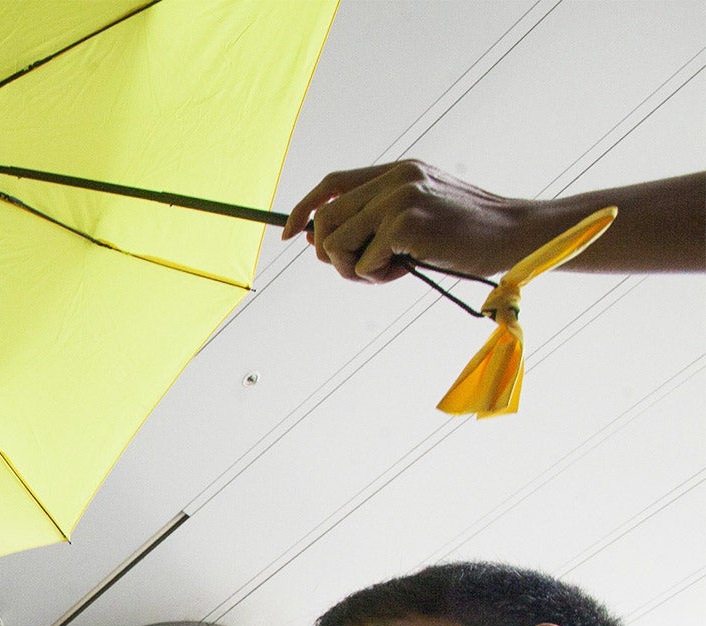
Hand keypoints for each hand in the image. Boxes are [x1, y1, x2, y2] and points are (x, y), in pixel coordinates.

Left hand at [282, 160, 542, 281]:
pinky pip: (363, 263)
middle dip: (330, 255)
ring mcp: (400, 198)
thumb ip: (377, 218)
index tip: (288, 235)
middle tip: (359, 269)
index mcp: (397, 171)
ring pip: (336, 243)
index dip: (304, 208)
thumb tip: (318, 240)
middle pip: (324, 220)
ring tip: (389, 268)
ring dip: (354, 269)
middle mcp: (395, 179)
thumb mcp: (421, 213)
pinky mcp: (406, 224)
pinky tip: (409, 269)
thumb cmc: (466, 235)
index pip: (332, 182)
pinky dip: (379, 276)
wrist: (514, 235)